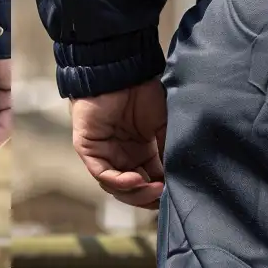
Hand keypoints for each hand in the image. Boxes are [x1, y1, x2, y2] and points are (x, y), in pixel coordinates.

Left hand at [71, 81, 166, 207]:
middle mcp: (121, 156)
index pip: (149, 181)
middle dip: (147, 197)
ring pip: (116, 187)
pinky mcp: (89, 148)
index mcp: (140, 152)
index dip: (160, 192)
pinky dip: (120, 181)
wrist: (124, 69)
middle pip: (132, 190)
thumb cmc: (144, 91)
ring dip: (135, 192)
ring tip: (153, 188)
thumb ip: (168, 151)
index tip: (176, 195)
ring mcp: (105, 153)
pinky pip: (102, 173)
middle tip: (163, 196)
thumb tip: (178, 178)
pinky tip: (137, 179)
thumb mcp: (164, 126)